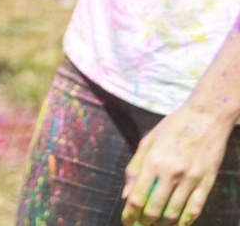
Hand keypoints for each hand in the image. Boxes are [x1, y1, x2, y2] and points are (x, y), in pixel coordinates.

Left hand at [121, 103, 235, 224]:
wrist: (205, 118)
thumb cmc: (173, 127)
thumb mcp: (147, 141)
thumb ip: (134, 168)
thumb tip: (125, 194)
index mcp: (153, 161)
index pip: (137, 196)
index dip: (129, 213)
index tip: (126, 221)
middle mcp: (172, 173)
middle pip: (155, 209)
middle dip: (145, 222)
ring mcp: (191, 179)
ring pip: (175, 212)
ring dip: (164, 224)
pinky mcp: (207, 182)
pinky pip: (196, 208)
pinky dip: (186, 220)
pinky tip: (178, 225)